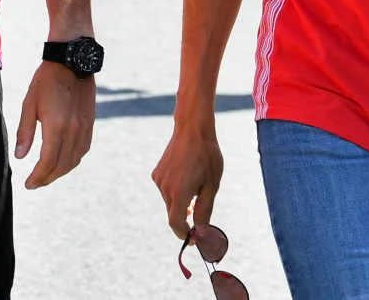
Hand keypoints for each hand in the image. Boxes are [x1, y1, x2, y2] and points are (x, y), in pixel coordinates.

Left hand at [14, 62, 94, 187]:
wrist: (72, 60)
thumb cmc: (46, 80)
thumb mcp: (29, 103)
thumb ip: (25, 131)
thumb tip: (20, 157)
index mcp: (56, 126)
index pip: (47, 162)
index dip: (37, 177)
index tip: (28, 184)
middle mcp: (73, 131)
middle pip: (61, 166)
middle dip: (47, 178)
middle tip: (35, 183)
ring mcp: (84, 128)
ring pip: (74, 161)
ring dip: (60, 172)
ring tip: (47, 175)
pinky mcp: (90, 124)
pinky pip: (82, 150)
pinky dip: (72, 161)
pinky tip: (62, 161)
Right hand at [152, 121, 223, 239]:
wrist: (192, 129)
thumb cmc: (207, 156)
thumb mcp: (212, 185)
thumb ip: (205, 210)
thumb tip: (201, 231)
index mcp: (179, 192)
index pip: (176, 223)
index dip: (184, 234)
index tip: (194, 239)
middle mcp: (165, 187)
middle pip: (173, 214)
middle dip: (185, 221)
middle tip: (200, 221)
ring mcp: (159, 179)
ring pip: (169, 202)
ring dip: (182, 205)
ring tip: (197, 191)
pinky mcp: (157, 173)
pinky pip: (166, 191)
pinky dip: (176, 193)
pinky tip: (188, 180)